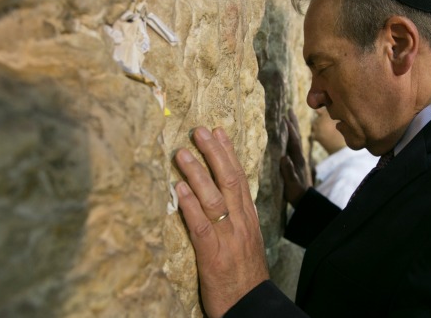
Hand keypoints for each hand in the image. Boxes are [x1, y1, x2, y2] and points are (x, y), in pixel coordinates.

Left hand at [174, 127, 268, 317]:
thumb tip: (219, 198)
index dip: (229, 154)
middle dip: (214, 153)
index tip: (218, 132)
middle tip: (200, 130)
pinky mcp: (214, 256)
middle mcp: (241, 224)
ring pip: (214, 199)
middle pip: (229, 181)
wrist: (252, 307)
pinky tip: (179, 190)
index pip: (239, 179)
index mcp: (248, 219)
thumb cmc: (244, 277)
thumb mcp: (244, 242)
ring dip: (197, 173)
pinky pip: (202, 226)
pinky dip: (191, 206)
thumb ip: (234, 220)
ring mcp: (228, 239)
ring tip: (182, 153)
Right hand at [279, 109, 311, 206]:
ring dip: (293, 126)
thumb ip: (289, 172)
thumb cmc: (295, 192)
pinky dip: (291, 134)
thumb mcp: (291, 185)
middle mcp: (298, 156)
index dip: (290, 131)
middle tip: (288, 110)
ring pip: (296, 138)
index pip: (294, 142)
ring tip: (289, 115)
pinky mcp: (296, 159)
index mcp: (297, 160)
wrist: (304, 198)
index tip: (285, 119)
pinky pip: (293, 142)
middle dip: (293, 123)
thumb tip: (284, 158)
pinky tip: (288, 131)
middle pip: (296, 136)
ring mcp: (298, 157)